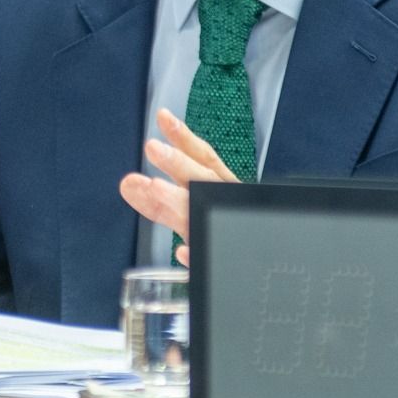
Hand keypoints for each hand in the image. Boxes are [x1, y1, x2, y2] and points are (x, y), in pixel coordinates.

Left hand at [118, 108, 238, 265]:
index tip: (163, 118)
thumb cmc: (226, 240)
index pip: (204, 161)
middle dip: (178, 163)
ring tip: (155, 188)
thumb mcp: (192, 219)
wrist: (268, 280)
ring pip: (200, 215)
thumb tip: (129, 186)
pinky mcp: (220, 265)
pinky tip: (181, 253)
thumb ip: (161, 204)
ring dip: (179, 201)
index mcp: (223, 193)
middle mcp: (224, 209)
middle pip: (203, 181)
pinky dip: (195, 257)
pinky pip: (207, 262)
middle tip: (152, 147)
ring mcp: (223, 237)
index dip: (183, 139)